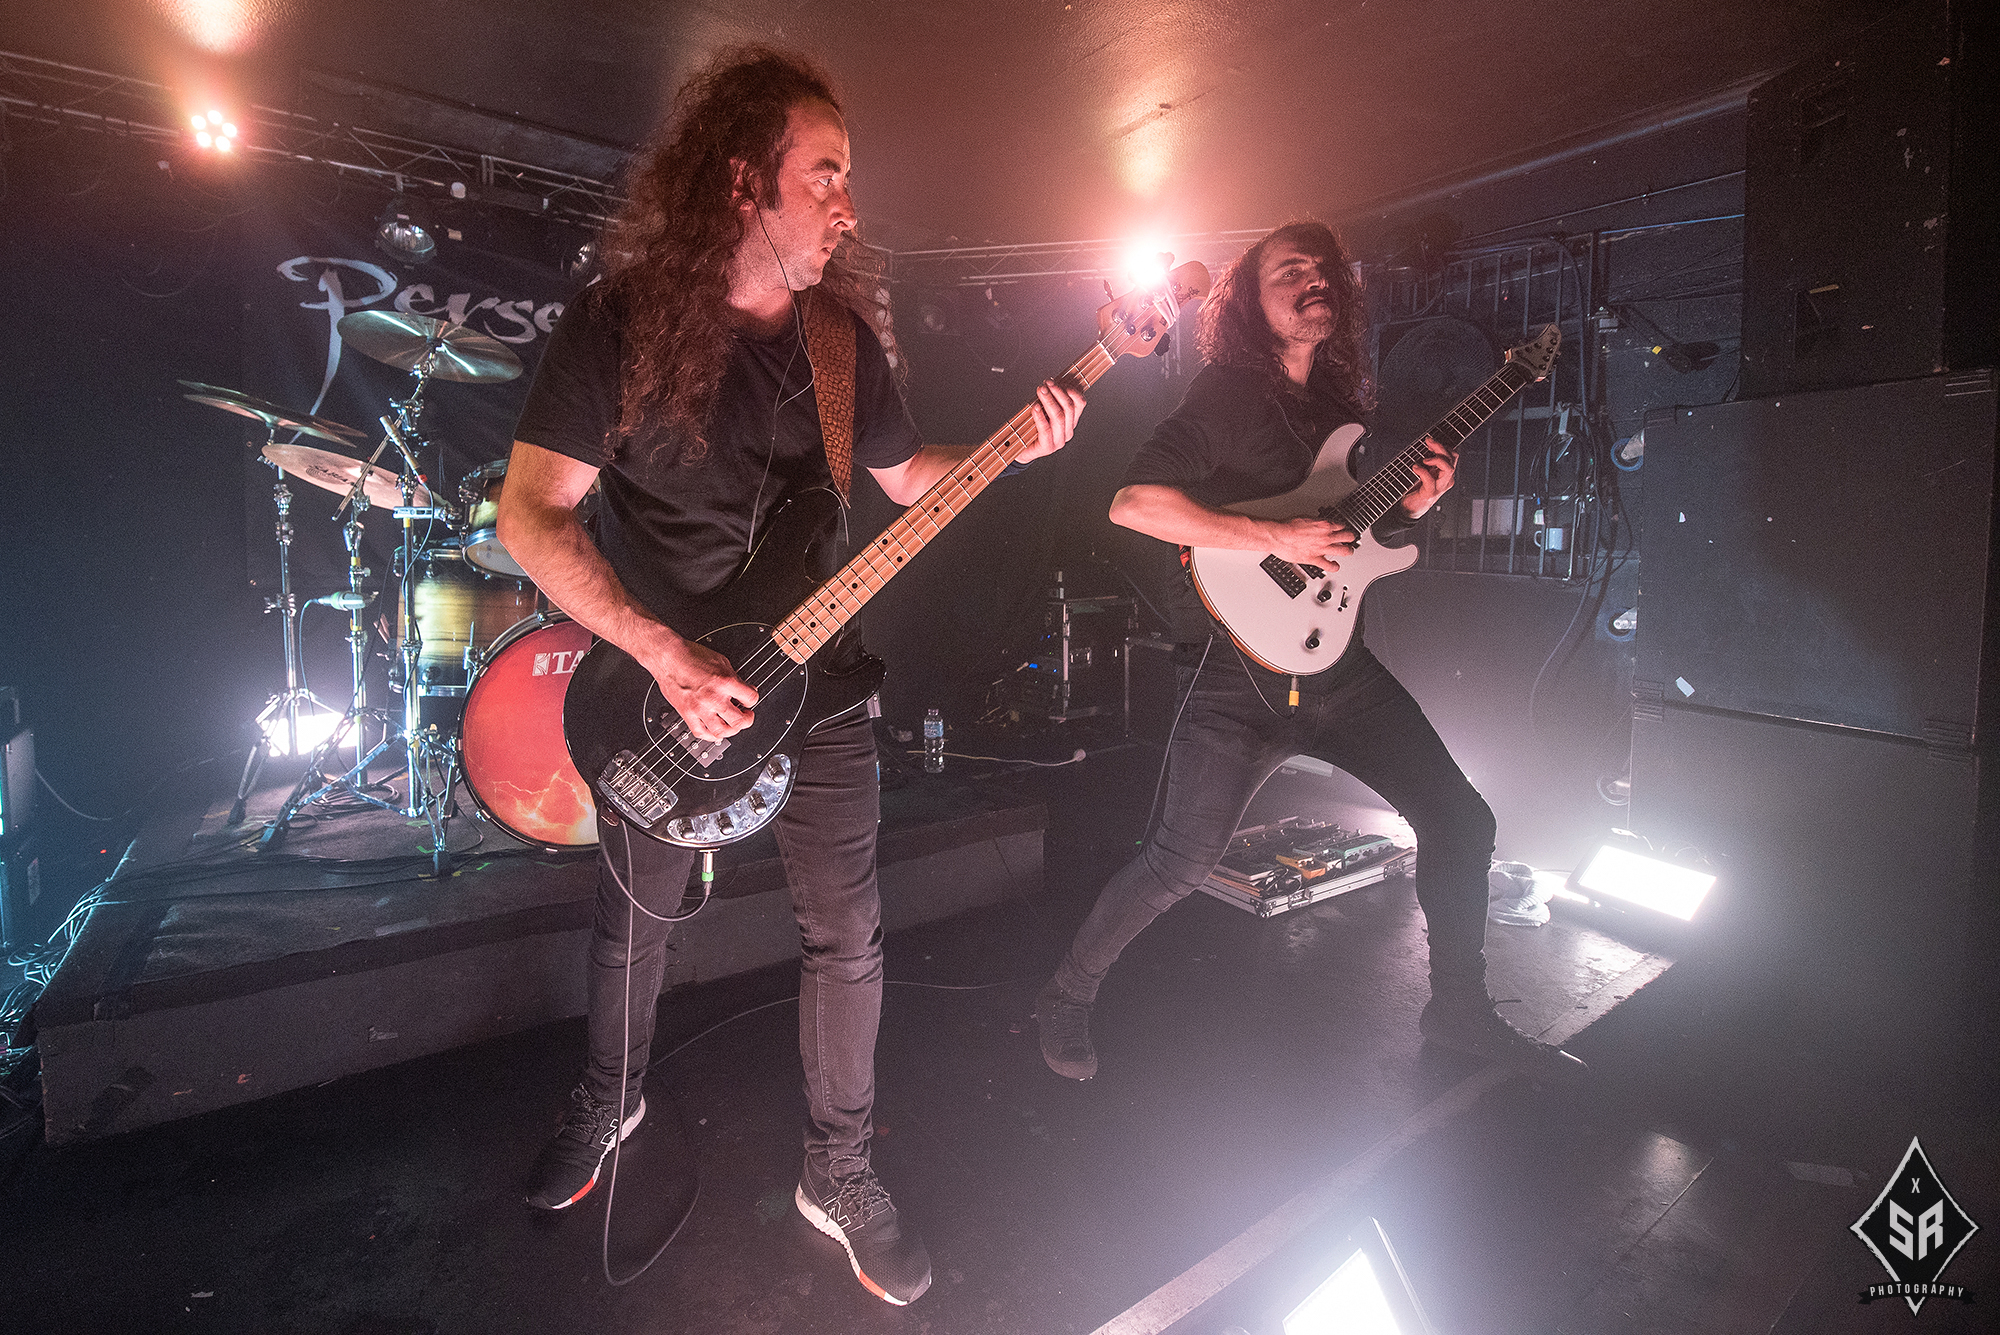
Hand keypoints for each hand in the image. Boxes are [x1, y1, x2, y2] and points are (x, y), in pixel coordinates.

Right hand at [643, 635, 759, 742]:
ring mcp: (699, 708)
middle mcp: (713, 698)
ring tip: (732, 724)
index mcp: (725, 682)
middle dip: (747, 719)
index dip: (752, 699)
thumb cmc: (691, 656)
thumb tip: (745, 689)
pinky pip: (700, 732)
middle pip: (739, 721)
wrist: (669, 657)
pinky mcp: (686, 713)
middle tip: (746, 715)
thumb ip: (735, 678)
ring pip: (721, 731)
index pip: (750, 699)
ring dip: (730, 731)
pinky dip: (710, 736)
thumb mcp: (721, 661)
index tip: (748, 699)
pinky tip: (714, 733)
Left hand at [1017, 379, 1085, 461]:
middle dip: (1058, 392)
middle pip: (1069, 408)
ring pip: (1059, 417)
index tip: (1058, 381)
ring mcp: (1059, 441)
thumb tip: (1051, 381)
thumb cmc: (1032, 427)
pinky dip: (1040, 416)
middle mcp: (1068, 431)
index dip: (1071, 390)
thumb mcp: (1043, 410)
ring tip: (1040, 390)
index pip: (1080, 403)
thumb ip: (1050, 399)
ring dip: (1049, 400)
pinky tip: (1035, 407)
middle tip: (1046, 383)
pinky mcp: (1048, 447)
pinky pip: (1046, 430)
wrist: (1022, 449)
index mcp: (1071, 421)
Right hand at [1263, 516, 1359, 568]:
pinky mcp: (1315, 559)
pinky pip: (1329, 565)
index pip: (1340, 525)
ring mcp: (1322, 549)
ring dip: (1348, 551)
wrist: (1279, 536)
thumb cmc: (1287, 527)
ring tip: (1348, 552)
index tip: (1342, 528)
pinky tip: (1335, 566)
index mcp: (1323, 525)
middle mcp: (1326, 536)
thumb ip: (1314, 522)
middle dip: (1350, 538)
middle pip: (1347, 536)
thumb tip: (1316, 523)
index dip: (1342, 527)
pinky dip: (1334, 566)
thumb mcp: (1304, 518)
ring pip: (1344, 551)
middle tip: (1351, 539)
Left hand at [1401, 436, 1456, 517]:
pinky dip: (1422, 471)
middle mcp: (1446, 479)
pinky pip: (1430, 480)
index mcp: (1445, 473)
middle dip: (1440, 447)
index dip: (1443, 445)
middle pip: (1452, 458)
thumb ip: (1427, 460)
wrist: (1409, 508)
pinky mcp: (1430, 493)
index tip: (1429, 439)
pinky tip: (1415, 468)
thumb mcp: (1423, 471)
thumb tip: (1424, 443)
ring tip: (1424, 459)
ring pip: (1448, 468)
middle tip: (1428, 441)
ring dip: (1437, 459)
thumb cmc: (1415, 488)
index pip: (1453, 455)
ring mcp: (1440, 487)